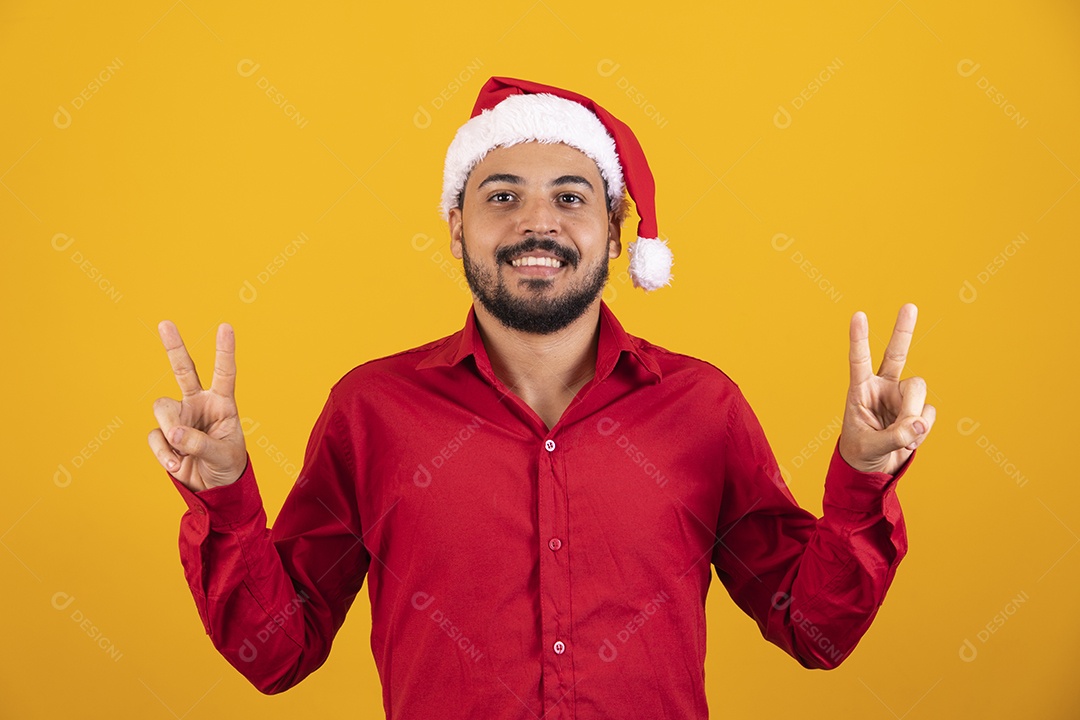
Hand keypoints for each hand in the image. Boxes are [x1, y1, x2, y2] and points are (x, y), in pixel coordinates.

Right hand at [147, 321, 247, 490]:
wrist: (214, 488)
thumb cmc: (227, 465)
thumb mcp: (224, 455)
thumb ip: (202, 444)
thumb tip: (175, 433)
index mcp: (222, 403)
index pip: (224, 373)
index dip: (224, 351)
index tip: (225, 326)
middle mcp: (198, 404)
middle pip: (184, 370)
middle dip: (174, 347)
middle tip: (165, 323)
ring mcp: (179, 418)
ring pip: (163, 408)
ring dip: (171, 430)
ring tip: (184, 451)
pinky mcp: (164, 435)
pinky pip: (156, 437)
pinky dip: (164, 453)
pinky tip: (176, 464)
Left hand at [838, 304, 935, 474]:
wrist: (872, 467)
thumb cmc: (860, 451)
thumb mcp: (869, 446)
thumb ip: (893, 436)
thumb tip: (919, 425)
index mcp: (860, 389)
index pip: (859, 360)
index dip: (860, 339)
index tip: (858, 315)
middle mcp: (882, 387)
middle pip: (897, 355)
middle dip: (903, 330)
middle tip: (909, 305)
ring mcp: (902, 397)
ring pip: (917, 390)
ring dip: (912, 415)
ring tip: (901, 437)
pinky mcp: (918, 410)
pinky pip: (928, 414)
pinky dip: (921, 431)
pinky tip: (909, 440)